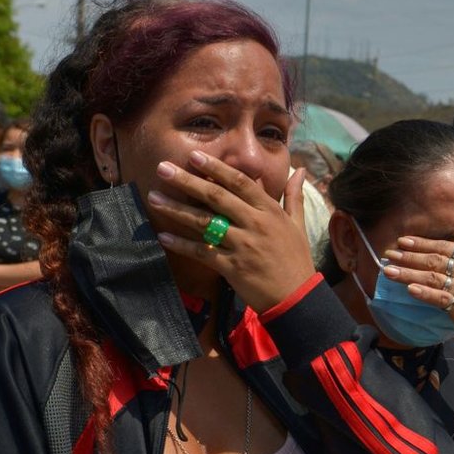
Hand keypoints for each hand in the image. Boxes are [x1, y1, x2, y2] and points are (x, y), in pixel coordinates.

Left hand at [147, 150, 314, 311]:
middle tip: (163, 168)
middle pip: (216, 197)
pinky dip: (182, 244)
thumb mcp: (298, 224)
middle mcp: (255, 224)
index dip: (216, 168)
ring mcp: (242, 245)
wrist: (297, 297)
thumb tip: (299, 169)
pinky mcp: (231, 267)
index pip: (239, 182)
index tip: (194, 156)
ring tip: (154, 197)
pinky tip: (163, 236)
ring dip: (177, 209)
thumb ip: (294, 196)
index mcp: (269, 210)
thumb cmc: (296, 260)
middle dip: (187, 181)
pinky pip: (202, 252)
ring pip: (204, 223)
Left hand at [380, 209, 453, 346]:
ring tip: (388, 271)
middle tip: (388, 254)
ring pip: (433, 278)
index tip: (402, 241)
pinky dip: (425, 293)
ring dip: (409, 273)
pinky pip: (441, 298)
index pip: (445, 246)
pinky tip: (410, 289)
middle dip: (410, 256)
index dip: (423, 243)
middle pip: (435, 260)